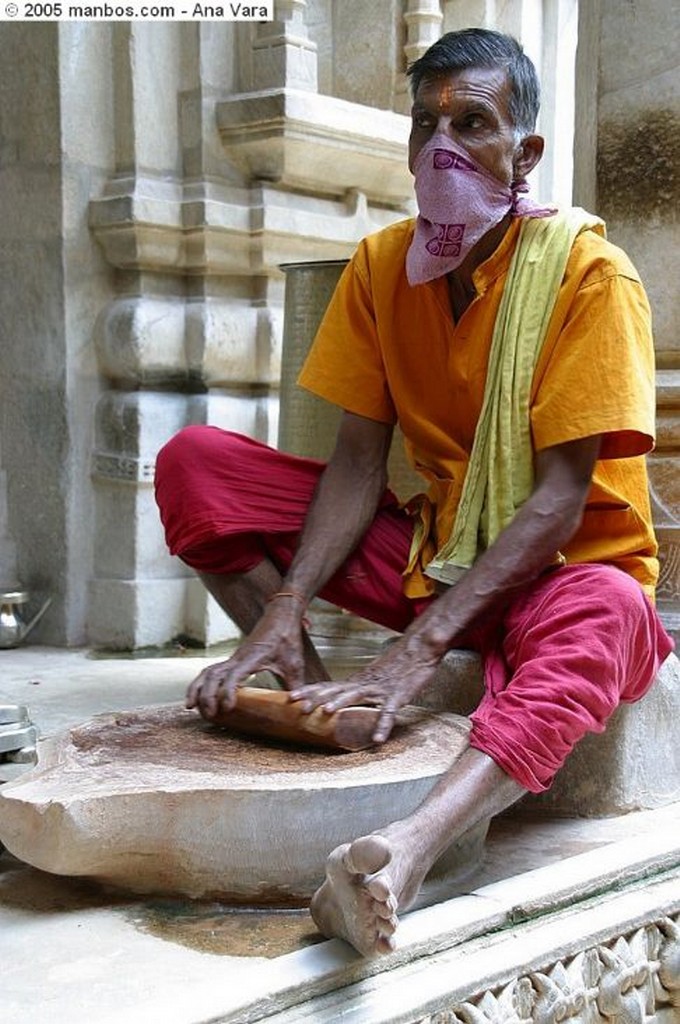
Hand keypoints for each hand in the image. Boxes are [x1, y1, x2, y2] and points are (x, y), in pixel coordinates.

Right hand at [186, 602, 307, 719]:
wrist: (281, 616)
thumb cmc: (287, 638)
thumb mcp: (295, 663)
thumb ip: (296, 686)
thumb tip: (300, 707)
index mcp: (251, 659)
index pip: (233, 676)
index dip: (227, 692)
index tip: (227, 709)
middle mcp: (237, 658)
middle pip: (212, 675)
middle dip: (206, 695)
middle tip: (208, 715)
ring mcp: (233, 658)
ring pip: (207, 672)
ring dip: (197, 688)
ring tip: (190, 706)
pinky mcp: (234, 659)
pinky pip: (211, 670)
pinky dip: (202, 682)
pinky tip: (199, 695)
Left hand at [289, 637, 439, 743]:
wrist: (418, 650)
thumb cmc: (396, 666)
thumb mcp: (372, 678)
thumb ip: (357, 689)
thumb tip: (341, 700)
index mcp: (356, 681)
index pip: (328, 685)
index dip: (309, 691)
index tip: (290, 697)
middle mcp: (363, 683)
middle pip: (335, 689)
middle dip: (315, 698)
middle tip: (297, 706)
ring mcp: (379, 689)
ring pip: (356, 695)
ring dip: (341, 703)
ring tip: (326, 712)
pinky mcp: (397, 696)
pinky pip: (389, 712)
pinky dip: (382, 725)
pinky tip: (377, 739)